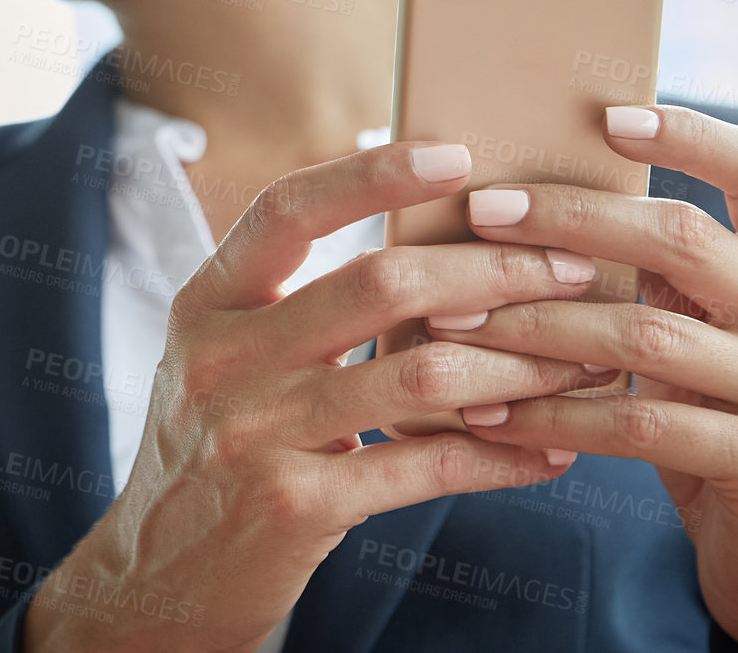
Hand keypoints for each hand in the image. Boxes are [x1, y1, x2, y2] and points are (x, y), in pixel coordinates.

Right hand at [24, 140, 607, 652]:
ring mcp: (254, 434)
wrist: (153, 582)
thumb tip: (418, 243)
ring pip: (417, 375)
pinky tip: (551, 449)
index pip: (286, 210)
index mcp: (206, 305)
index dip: (370, 176)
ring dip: (518, 364)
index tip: (456, 155)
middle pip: (376, 284)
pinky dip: (502, 455)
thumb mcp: (220, 364)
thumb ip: (289, 307)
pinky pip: (424, 465)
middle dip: (490, 269)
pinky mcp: (294, 506)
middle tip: (571, 266)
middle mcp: (222, 360)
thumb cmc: (212, 455)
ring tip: (584, 358)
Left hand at [428, 104, 737, 652]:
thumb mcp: (703, 336)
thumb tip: (521, 205)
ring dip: (535, 324)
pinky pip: (640, 422)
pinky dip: (554, 413)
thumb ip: (654, 276)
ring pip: (646, 334)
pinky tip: (487, 410)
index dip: (692, 133)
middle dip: (570, 220)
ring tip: (453, 319)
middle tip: (482, 212)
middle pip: (682, 240)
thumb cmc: (712, 419)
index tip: (606, 115)